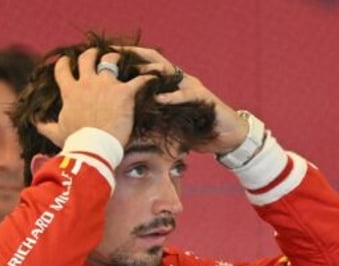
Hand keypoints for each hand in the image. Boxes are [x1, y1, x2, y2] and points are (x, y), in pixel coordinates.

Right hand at [36, 48, 154, 147]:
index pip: (63, 69)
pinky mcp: (124, 92)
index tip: (67, 61)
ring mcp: (106, 85)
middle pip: (87, 58)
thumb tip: (35, 122)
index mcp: (70, 91)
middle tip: (96, 54)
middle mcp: (87, 83)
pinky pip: (139, 80)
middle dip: (92, 54)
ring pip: (111, 60)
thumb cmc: (76, 141)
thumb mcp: (56, 133)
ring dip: (116, 58)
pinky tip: (153, 77)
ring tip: (122, 59)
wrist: (95, 147)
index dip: (65, 63)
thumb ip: (45, 125)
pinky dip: (147, 77)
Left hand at [125, 46, 249, 153]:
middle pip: (157, 61)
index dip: (130, 60)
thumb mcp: (170, 126)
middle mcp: (181, 81)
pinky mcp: (204, 98)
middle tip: (117, 55)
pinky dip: (172, 97)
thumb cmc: (198, 131)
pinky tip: (160, 99)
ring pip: (171, 73)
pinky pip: (186, 95)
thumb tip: (128, 126)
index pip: (149, 66)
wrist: (228, 137)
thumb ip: (152, 120)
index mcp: (171, 85)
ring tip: (136, 73)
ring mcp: (193, 87)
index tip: (110, 58)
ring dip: (153, 72)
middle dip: (137, 56)